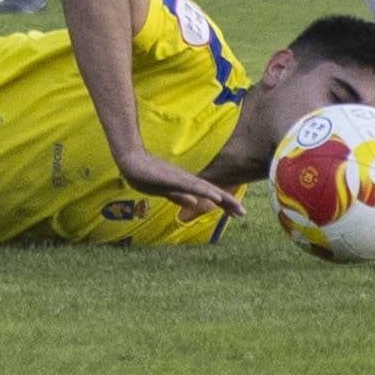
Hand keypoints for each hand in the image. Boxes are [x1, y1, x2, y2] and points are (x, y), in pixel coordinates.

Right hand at [115, 148, 246, 223]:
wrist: (131, 162)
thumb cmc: (146, 175)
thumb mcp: (165, 191)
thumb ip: (179, 196)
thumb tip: (194, 204)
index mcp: (186, 185)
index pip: (209, 195)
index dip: (224, 203)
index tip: (238, 213)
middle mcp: (187, 180)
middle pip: (211, 191)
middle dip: (228, 202)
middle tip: (243, 213)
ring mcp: (180, 178)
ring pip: (205, 189)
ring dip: (220, 196)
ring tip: (234, 205)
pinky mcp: (173, 178)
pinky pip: (191, 186)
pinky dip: (204, 191)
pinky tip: (213, 196)